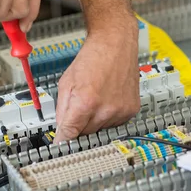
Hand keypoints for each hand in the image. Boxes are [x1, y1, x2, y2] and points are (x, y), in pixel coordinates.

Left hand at [54, 21, 140, 141]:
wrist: (116, 43)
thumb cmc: (92, 58)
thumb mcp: (66, 83)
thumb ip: (62, 110)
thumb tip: (61, 131)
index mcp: (86, 102)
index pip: (70, 135)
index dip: (63, 141)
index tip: (59, 147)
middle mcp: (106, 110)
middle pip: (85, 135)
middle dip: (78, 126)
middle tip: (78, 108)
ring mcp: (121, 111)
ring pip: (100, 130)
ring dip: (94, 121)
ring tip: (95, 98)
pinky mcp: (131, 111)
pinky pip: (114, 124)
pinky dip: (107, 116)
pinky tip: (106, 99)